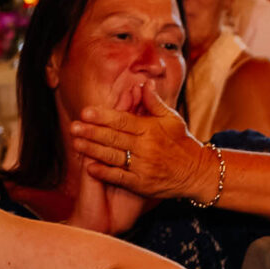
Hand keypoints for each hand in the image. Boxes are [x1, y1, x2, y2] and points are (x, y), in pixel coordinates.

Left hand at [68, 83, 214, 201]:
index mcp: (151, 130)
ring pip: (114, 157)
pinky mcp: (142, 185)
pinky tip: (89, 168)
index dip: (103, 116)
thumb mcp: (172, 119)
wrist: (196, 173)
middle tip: (73, 127)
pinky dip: (104, 173)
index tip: (85, 112)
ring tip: (76, 144)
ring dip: (92, 151)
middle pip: (114, 138)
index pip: (123, 121)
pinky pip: (120, 178)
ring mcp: (144, 167)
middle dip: (92, 132)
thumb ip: (154, 102)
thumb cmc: (182, 143)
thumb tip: (143, 83)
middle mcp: (146, 148)